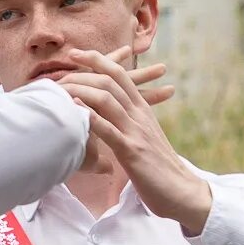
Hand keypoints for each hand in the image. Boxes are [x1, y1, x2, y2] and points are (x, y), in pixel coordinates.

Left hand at [56, 48, 208, 231]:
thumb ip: (129, 125)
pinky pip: (109, 130)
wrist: (182, 190)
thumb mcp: (143, 138)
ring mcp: (136, 132)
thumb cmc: (158, 168)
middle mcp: (139, 115)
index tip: (76, 53)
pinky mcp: (132, 151)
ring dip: (82, 90)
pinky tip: (75, 111)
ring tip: (61, 86)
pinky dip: (90, 118)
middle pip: (111, 81)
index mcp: (142, 110)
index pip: (120, 75)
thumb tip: (111, 118)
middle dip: (85, 69)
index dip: (98, 60)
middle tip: (64, 63)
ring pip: (108, 100)